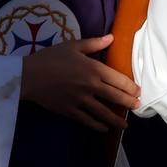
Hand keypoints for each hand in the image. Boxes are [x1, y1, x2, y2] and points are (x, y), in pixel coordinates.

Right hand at [21, 34, 140, 131]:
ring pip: (103, 112)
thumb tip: (112, 37)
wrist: (28, 76)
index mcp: (94, 69)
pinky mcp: (69, 110)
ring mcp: (80, 100)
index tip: (138, 91)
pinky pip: (86, 120)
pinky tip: (103, 128)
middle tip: (138, 107)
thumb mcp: (73, 46)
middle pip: (115, 97)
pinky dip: (96, 125)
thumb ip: (94, 43)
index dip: (131, 87)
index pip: (119, 80)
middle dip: (129, 103)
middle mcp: (91, 86)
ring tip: (125, 125)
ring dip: (116, 119)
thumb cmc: (51, 58)